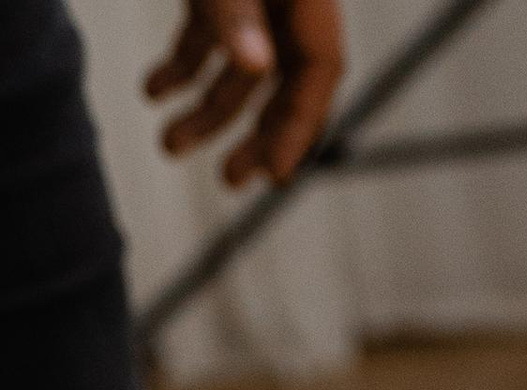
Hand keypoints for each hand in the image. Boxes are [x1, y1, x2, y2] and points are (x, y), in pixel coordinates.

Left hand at [146, 0, 342, 186]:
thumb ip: (238, 16)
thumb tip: (255, 65)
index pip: (320, 71)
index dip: (299, 127)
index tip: (274, 175)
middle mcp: (285, 3)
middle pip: (286, 85)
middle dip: (257, 135)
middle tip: (229, 181)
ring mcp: (251, 0)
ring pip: (238, 71)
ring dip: (205, 112)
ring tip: (170, 145)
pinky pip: (203, 40)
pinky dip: (181, 70)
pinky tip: (153, 93)